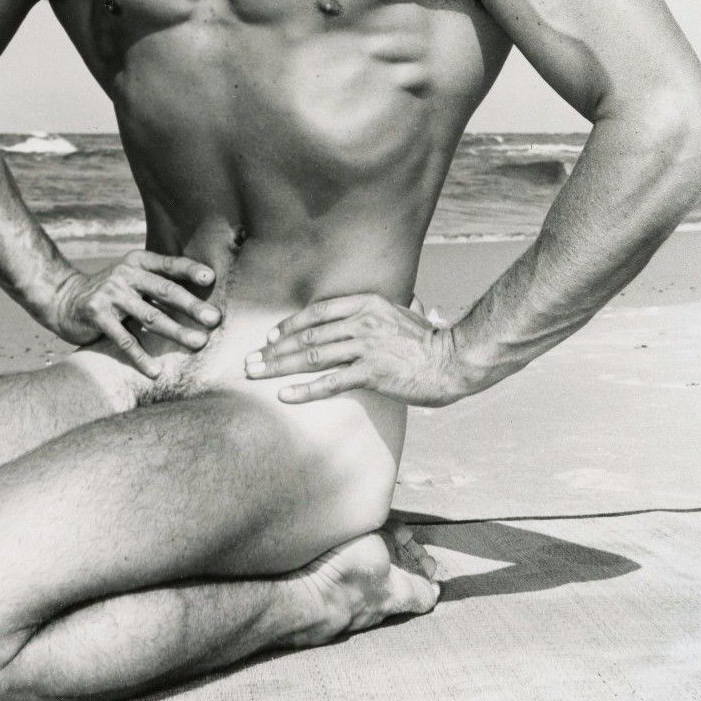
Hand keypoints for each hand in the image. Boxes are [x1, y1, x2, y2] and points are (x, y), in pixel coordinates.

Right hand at [49, 250, 218, 377]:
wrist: (63, 298)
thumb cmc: (110, 292)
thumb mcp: (131, 278)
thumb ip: (157, 284)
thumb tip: (199, 302)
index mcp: (138, 262)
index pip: (168, 265)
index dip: (189, 270)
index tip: (210, 278)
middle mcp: (125, 274)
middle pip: (164, 291)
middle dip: (192, 306)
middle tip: (214, 319)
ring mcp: (110, 294)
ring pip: (150, 316)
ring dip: (176, 331)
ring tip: (198, 343)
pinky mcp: (97, 316)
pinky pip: (124, 340)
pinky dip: (140, 358)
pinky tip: (155, 372)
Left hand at [244, 292, 466, 405]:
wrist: (450, 360)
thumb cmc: (426, 340)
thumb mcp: (397, 313)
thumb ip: (373, 312)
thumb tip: (355, 312)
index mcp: (365, 304)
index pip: (316, 312)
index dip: (289, 325)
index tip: (270, 337)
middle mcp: (360, 322)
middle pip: (307, 336)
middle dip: (274, 349)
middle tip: (250, 361)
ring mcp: (364, 348)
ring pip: (311, 357)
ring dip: (279, 367)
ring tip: (257, 375)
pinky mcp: (370, 374)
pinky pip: (329, 382)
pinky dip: (304, 390)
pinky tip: (285, 396)